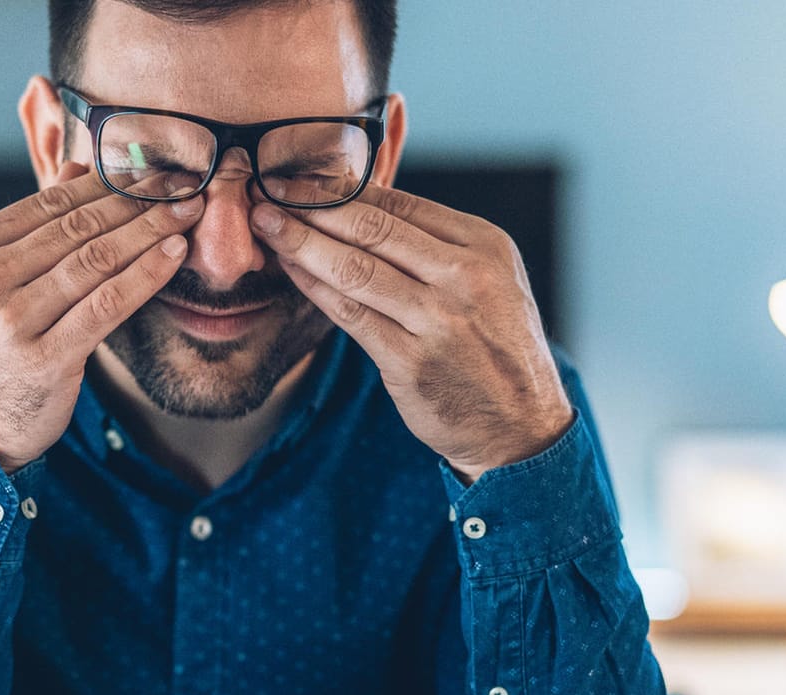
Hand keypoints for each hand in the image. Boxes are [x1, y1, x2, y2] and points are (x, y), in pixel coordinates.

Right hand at [0, 161, 201, 471]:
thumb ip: (31, 228)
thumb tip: (79, 169)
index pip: (49, 201)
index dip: (106, 182)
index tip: (148, 170)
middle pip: (77, 226)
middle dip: (137, 200)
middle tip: (181, 184)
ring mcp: (13, 320)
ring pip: (96, 260)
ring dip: (149, 231)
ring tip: (187, 213)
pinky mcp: (46, 358)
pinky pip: (108, 304)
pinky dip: (146, 274)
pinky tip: (174, 254)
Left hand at [252, 187, 574, 482]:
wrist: (521, 425)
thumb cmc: (494, 349)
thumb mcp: (490, 282)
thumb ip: (437, 248)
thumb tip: (362, 206)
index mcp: (485, 245)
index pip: (402, 203)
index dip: (345, 187)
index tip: (301, 177)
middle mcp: (466, 276)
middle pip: (373, 228)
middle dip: (313, 205)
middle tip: (269, 189)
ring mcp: (439, 320)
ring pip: (355, 268)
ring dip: (302, 242)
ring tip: (265, 224)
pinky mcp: (411, 361)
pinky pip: (350, 314)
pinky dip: (314, 288)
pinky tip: (289, 270)